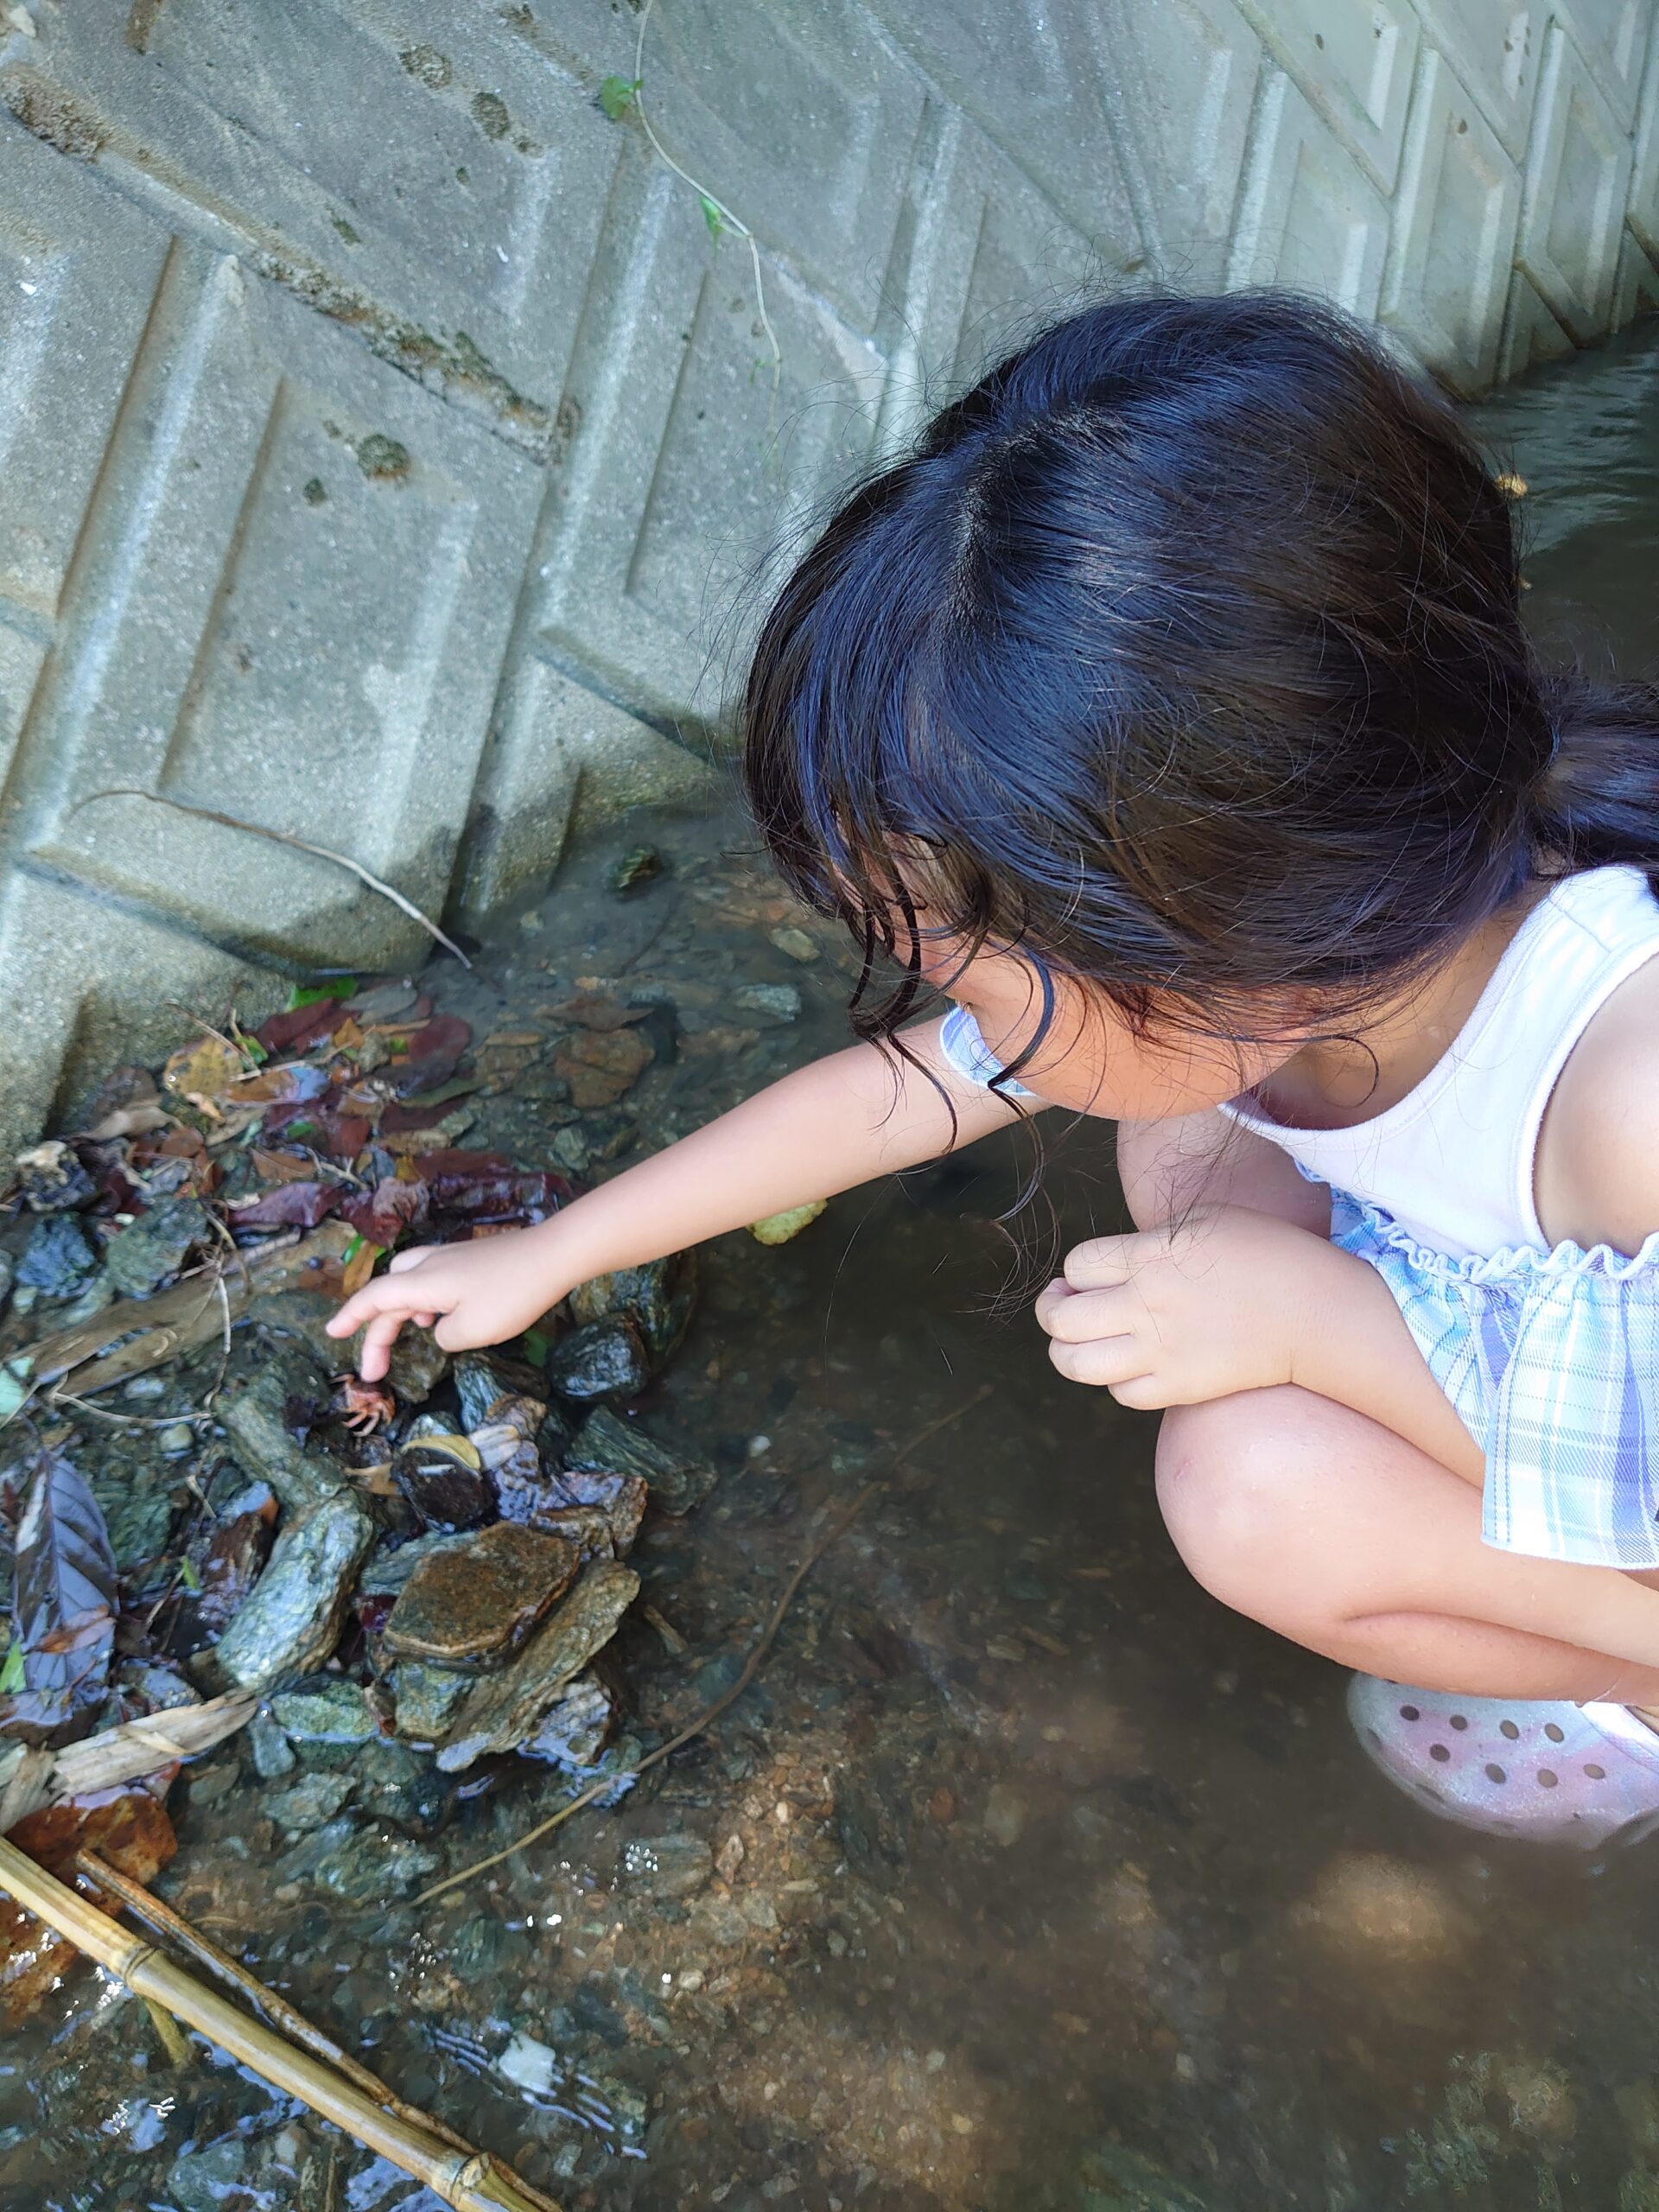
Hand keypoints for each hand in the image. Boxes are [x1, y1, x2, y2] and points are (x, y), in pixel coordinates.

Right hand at [325, 1228, 567, 1380]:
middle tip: (375, 1370)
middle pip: (389, 1295)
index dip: (351, 1317)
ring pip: (409, 1283)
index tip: (332, 1334)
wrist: (553, 1255)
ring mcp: (450, 1259)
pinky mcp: (470, 1260)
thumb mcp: (471, 1331)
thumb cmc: (511, 1295)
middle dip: (377, 1331)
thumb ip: (444, 1337)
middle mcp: (429, 1265)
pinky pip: (432, 1279)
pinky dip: (425, 1301)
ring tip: (411, 1338)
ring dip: (401, 1313)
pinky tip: (443, 1316)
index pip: (374, 1299)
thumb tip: (439, 1328)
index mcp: (422, 1282)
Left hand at [1034, 1207, 1326, 1409]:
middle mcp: (1148, 1306)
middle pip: (1060, 1318)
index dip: (1076, 1269)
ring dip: (1067, 1351)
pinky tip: (1129, 1365)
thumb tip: (1110, 1264)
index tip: (1093, 1272)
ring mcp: (1162, 1351)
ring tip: (1082, 1340)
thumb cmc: (1267, 1253)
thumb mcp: (1205, 1219)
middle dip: (1051, 1311)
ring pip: (1077, 1363)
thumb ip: (1150, 1240)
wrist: (1318, 1312)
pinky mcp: (1180, 1387)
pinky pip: (1122, 1393)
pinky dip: (1115, 1381)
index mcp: (1151, 1257)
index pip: (1076, 1265)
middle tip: (1065, 1305)